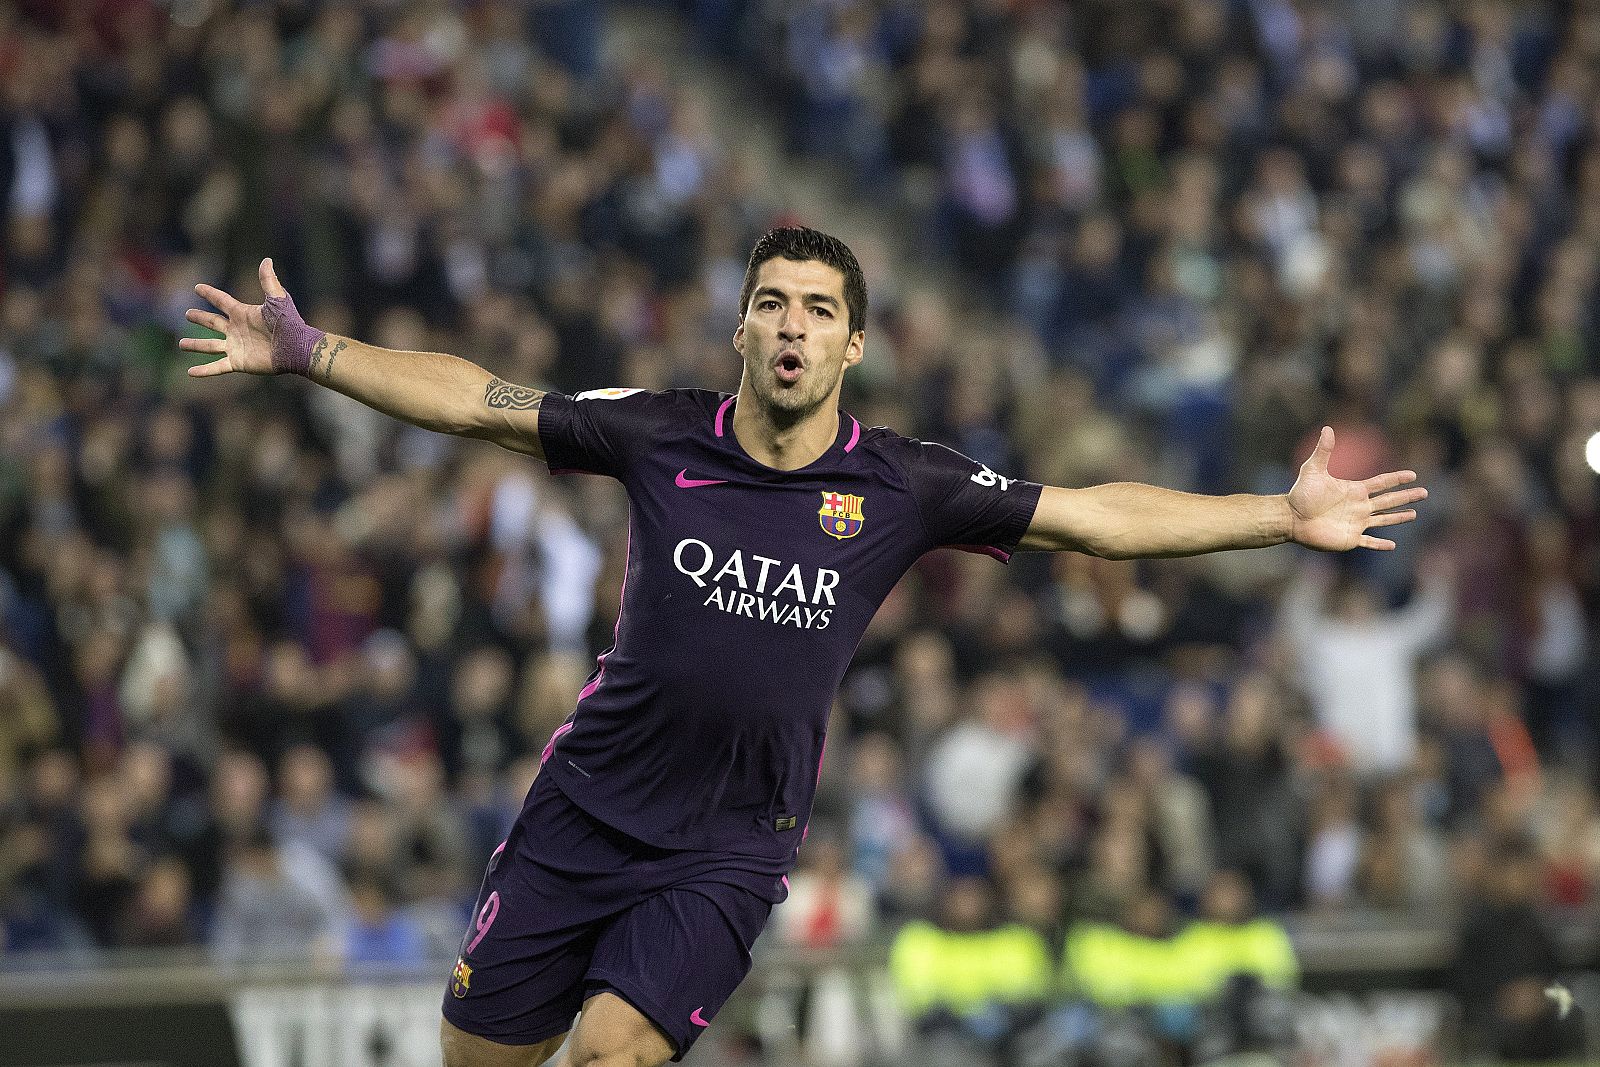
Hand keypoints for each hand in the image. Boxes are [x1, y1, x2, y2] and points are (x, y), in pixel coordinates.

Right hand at [181, 258, 301, 376]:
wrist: (296, 348)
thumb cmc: (288, 323)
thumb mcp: (277, 299)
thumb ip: (268, 280)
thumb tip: (266, 259)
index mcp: (243, 314)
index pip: (221, 301)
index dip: (210, 294)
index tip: (197, 287)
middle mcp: (237, 330)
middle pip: (213, 323)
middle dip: (200, 318)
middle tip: (187, 314)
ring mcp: (236, 347)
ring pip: (210, 345)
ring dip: (196, 345)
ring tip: (181, 344)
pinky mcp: (239, 362)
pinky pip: (217, 367)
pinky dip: (204, 371)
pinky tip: (190, 372)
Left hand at [1288, 426, 1426, 550]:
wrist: (1291, 518)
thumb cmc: (1301, 494)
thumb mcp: (1313, 470)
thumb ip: (1323, 451)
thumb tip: (1327, 428)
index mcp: (1354, 490)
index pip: (1381, 483)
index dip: (1397, 479)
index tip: (1413, 475)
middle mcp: (1359, 506)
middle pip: (1389, 500)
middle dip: (1407, 496)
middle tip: (1424, 493)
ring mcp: (1356, 522)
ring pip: (1383, 519)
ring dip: (1398, 517)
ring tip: (1414, 514)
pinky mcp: (1350, 538)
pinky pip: (1369, 542)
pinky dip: (1380, 544)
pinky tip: (1392, 545)